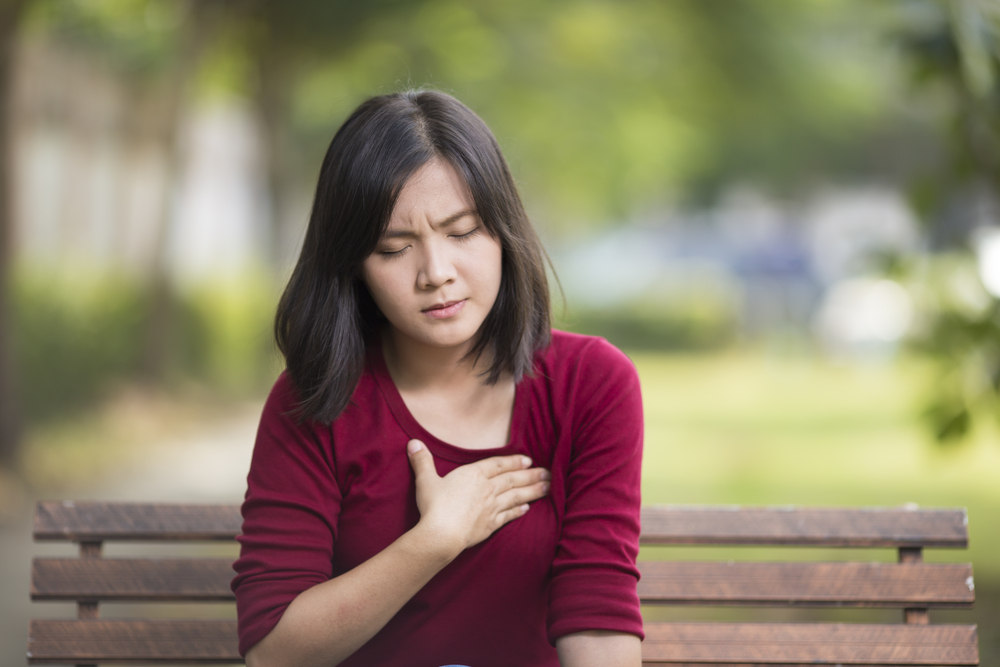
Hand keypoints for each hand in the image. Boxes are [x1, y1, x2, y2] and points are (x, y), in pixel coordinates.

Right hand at [406, 439, 549, 556]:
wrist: (441, 534)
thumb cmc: (433, 506)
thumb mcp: (426, 480)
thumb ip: (422, 461)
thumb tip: (413, 443)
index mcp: (473, 474)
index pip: (498, 465)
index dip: (514, 461)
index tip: (528, 459)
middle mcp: (487, 489)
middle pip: (513, 479)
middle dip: (531, 475)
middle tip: (547, 473)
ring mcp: (491, 508)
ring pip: (516, 496)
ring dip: (533, 491)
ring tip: (546, 488)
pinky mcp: (490, 525)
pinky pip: (508, 516)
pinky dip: (518, 511)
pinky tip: (527, 509)